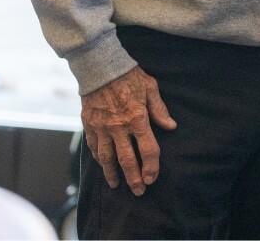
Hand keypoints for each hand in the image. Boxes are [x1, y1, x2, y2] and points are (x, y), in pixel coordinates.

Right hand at [80, 66, 176, 195]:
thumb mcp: (150, 88)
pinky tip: (103, 166)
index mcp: (137, 118)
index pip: (147, 149)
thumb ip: (159, 110)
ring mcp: (101, 128)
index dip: (151, 166)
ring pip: (107, 158)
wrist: (100, 67)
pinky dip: (99, 159)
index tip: (152, 178)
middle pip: (126, 160)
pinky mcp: (89, 126)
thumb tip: (170, 126)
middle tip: (138, 191)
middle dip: (133, 178)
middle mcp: (119, 127)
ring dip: (112, 174)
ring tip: (117, 185)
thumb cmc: (129, 76)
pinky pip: (93, 148)